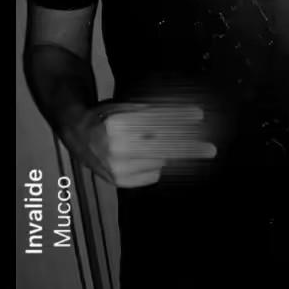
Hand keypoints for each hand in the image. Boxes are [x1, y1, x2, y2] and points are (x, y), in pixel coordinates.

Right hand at [61, 101, 216, 187]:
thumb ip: (156, 112)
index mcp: (117, 124)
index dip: (178, 118)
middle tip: (210, 150)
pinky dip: (159, 166)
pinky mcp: (121, 181)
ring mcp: (117, 168)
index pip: (155, 121)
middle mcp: (115, 148)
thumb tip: (190, 116)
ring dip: (174, 155)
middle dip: (189, 148)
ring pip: (158, 162)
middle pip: (161, 147)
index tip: (199, 116)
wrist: (77, 134)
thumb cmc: (108, 116)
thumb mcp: (129, 107)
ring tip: (180, 149)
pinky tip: (153, 159)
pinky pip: (152, 175)